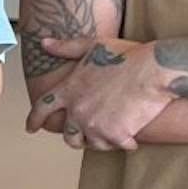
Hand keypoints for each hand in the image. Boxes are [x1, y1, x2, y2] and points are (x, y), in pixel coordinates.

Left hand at [26, 36, 164, 151]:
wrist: (155, 69)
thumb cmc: (129, 56)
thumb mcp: (95, 45)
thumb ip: (67, 47)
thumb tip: (45, 43)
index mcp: (69, 90)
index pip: (42, 109)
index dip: (34, 120)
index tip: (31, 128)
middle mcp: (78, 110)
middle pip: (68, 135)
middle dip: (76, 137)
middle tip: (88, 134)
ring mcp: (96, 124)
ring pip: (92, 143)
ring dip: (101, 140)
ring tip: (113, 133)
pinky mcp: (116, 134)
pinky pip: (116, 145)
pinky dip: (124, 142)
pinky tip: (131, 137)